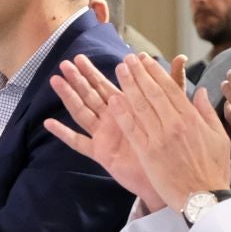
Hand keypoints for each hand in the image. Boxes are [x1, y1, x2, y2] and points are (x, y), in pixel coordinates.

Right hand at [44, 54, 162, 210]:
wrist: (172, 174)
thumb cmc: (172, 143)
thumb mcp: (174, 109)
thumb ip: (174, 83)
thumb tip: (181, 58)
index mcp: (127, 108)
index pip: (105, 85)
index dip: (93, 72)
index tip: (80, 58)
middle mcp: (112, 119)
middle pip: (90, 95)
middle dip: (78, 79)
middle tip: (65, 63)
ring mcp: (104, 136)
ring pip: (82, 112)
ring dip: (69, 97)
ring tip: (55, 81)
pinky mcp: (101, 153)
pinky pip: (79, 143)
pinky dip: (64, 134)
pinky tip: (49, 123)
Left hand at [108, 55, 230, 212]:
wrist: (204, 199)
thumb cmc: (213, 170)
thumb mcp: (220, 138)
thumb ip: (207, 112)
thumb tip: (201, 91)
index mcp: (192, 118)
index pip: (170, 88)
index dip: (155, 72)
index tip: (144, 60)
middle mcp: (174, 124)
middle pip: (152, 93)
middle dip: (138, 73)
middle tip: (127, 59)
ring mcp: (159, 139)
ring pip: (140, 106)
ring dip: (128, 86)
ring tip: (119, 71)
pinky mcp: (147, 154)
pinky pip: (132, 129)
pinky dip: (123, 113)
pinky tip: (114, 100)